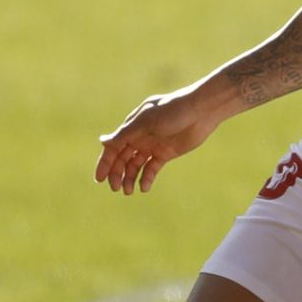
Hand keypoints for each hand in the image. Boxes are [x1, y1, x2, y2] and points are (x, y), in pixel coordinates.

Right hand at [95, 89, 223, 193]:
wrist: (201, 111)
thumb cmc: (172, 110)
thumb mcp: (146, 122)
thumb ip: (125, 134)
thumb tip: (102, 141)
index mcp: (131, 127)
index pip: (113, 148)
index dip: (105, 163)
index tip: (99, 179)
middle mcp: (139, 137)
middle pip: (122, 159)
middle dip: (117, 174)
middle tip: (116, 188)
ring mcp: (152, 146)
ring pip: (135, 165)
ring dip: (130, 178)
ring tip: (128, 191)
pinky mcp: (165, 153)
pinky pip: (152, 168)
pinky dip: (147, 178)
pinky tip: (144, 187)